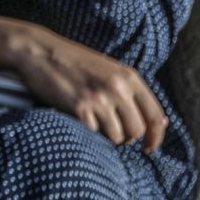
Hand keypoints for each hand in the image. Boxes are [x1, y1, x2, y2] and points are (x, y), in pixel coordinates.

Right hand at [8, 22, 167, 151]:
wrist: (38, 51)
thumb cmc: (73, 61)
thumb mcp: (108, 69)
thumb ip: (131, 91)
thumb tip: (160, 122)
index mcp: (129, 78)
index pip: (155, 117)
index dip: (156, 137)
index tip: (149, 148)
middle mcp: (118, 89)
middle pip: (137, 131)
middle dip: (126, 138)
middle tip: (113, 133)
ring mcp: (99, 99)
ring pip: (116, 136)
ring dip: (106, 135)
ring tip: (93, 121)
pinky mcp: (79, 108)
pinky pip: (93, 133)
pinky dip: (87, 130)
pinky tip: (78, 116)